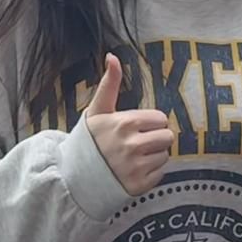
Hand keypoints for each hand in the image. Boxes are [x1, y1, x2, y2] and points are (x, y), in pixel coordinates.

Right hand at [85, 53, 173, 195]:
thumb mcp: (97, 110)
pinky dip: (150, 173)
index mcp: (125, 123)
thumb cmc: (88, 140)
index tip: (135, 128)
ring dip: (153, 156)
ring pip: (165, 155)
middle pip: (167, 137)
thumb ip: (109, 84)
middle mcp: (132, 145)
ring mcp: (136, 167)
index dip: (149, 123)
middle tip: (137, 143)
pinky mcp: (139, 185)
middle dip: (155, 139)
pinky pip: (160, 174)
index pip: (161, 118)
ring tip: (132, 158)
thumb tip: (112, 56)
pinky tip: (132, 171)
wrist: (73, 177)